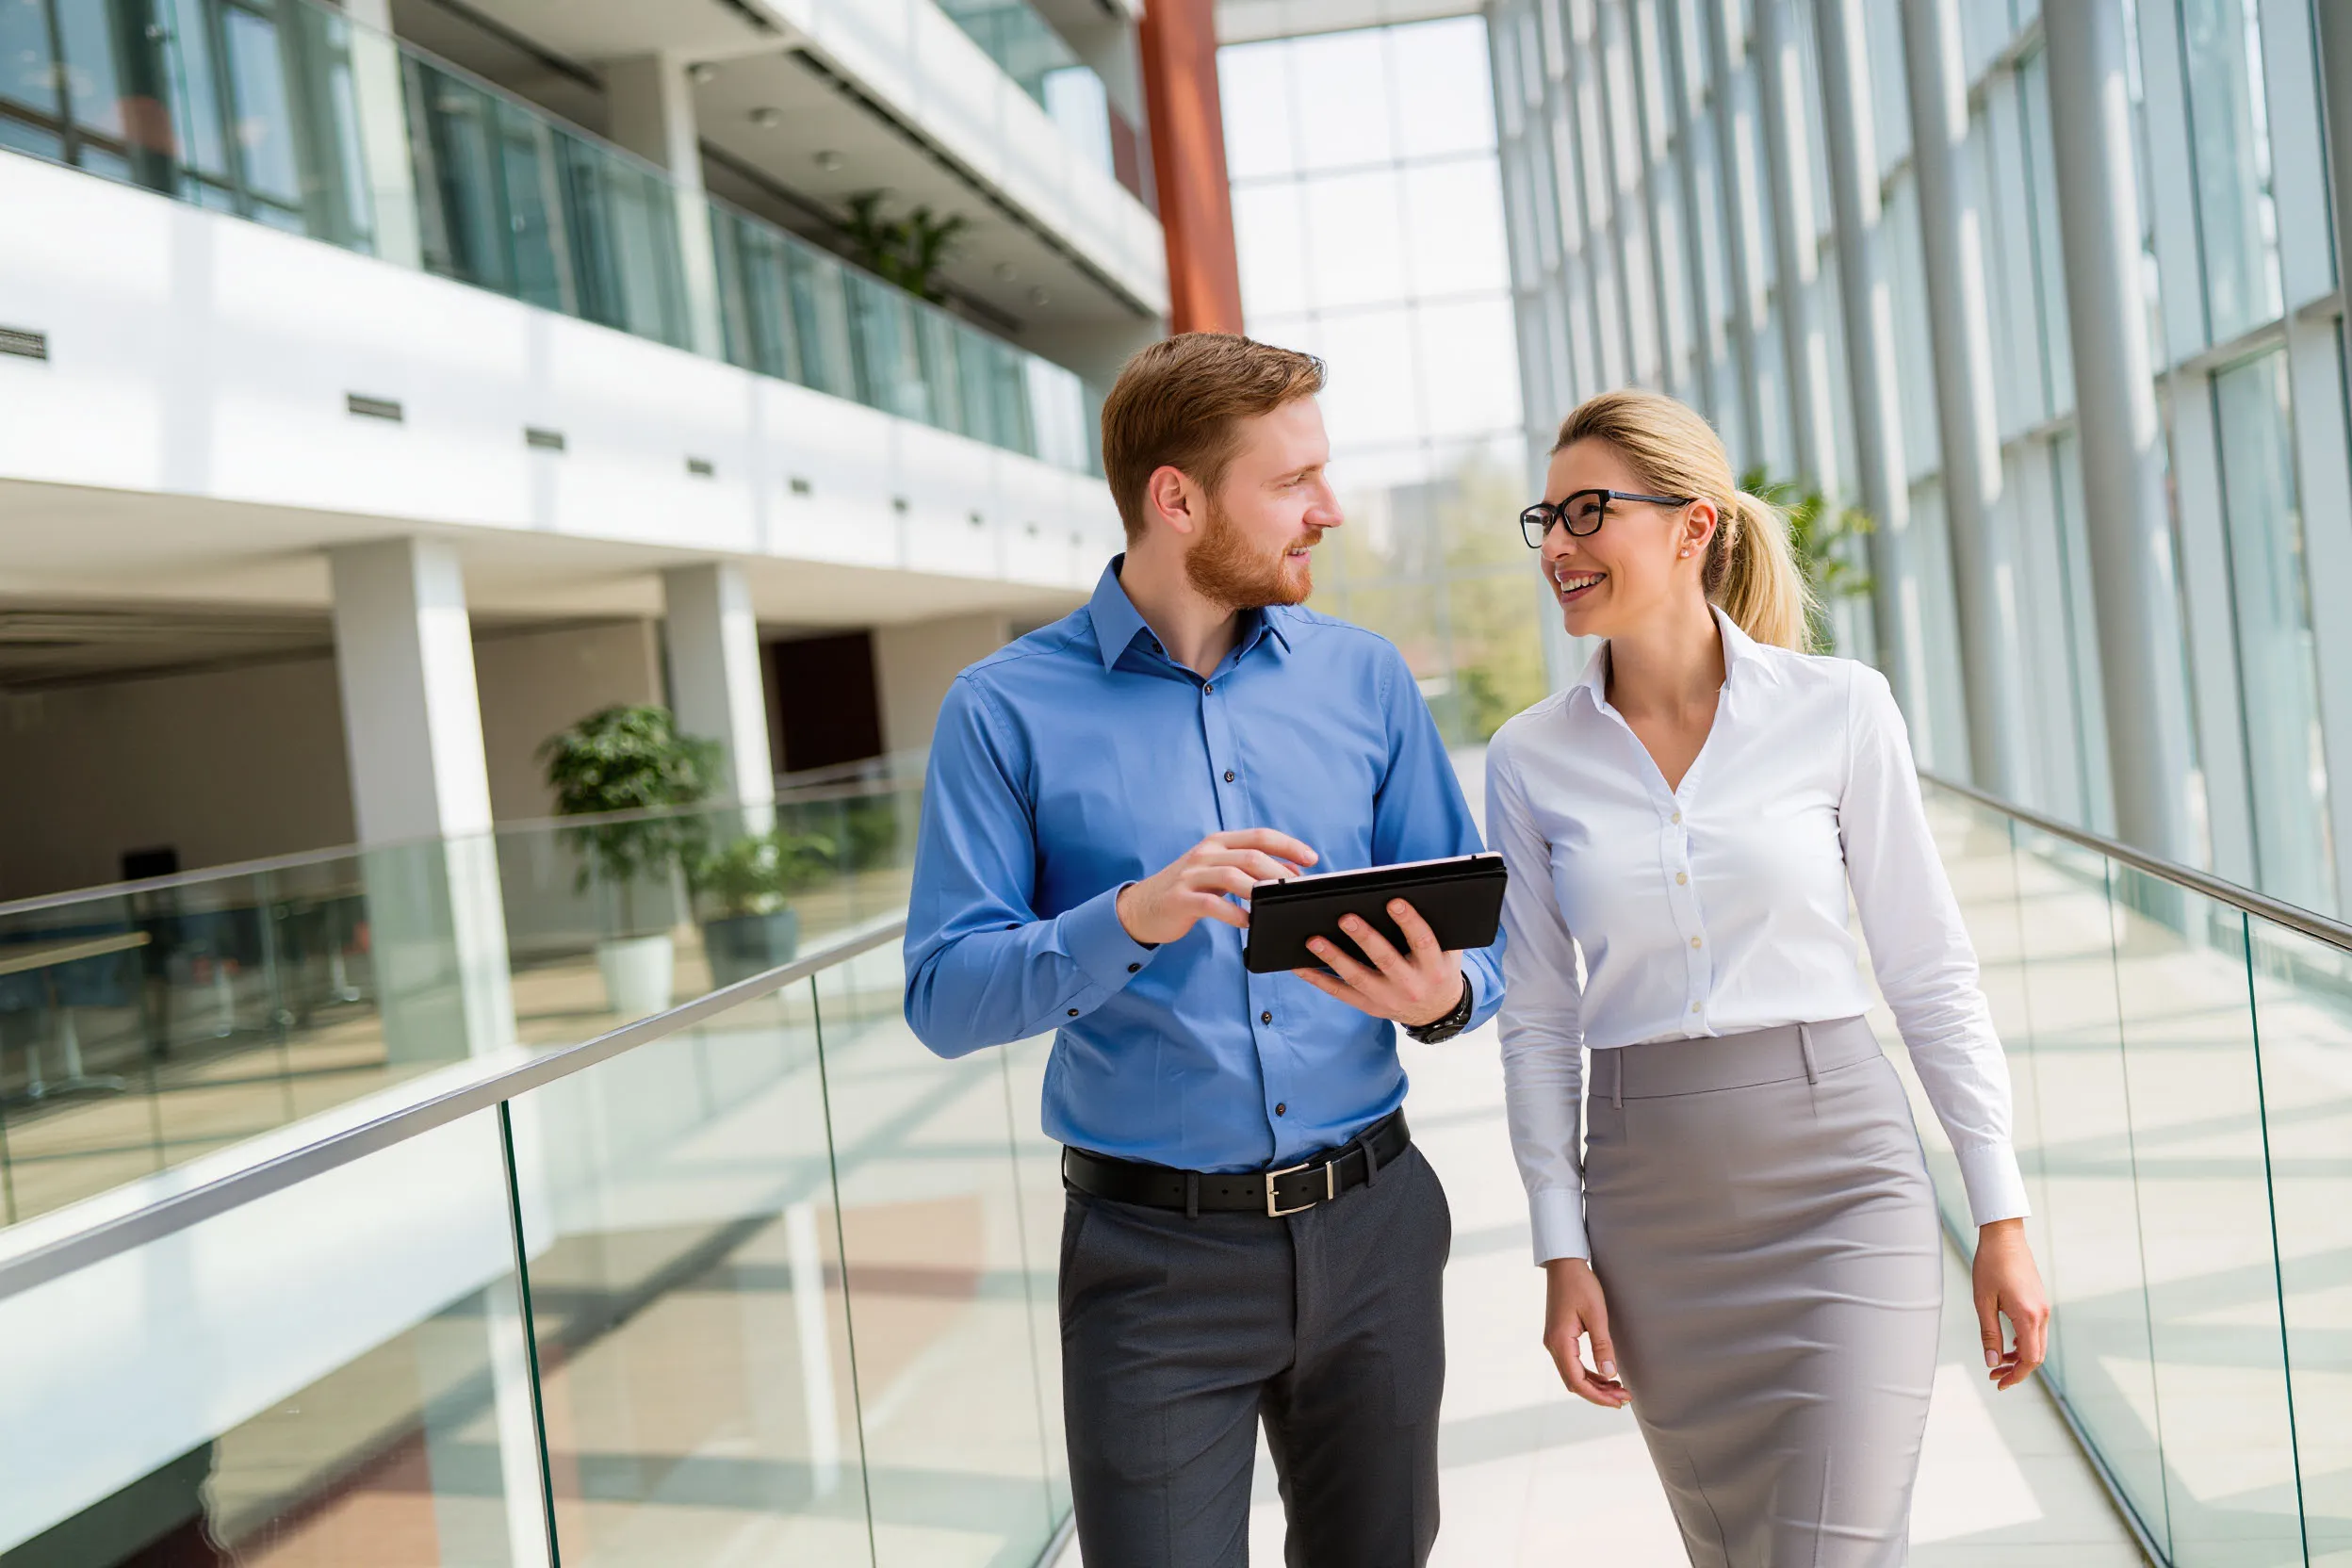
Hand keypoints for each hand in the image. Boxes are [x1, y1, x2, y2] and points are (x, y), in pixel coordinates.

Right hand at [1115, 830, 1317, 946]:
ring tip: (1276, 906)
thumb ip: (1248, 869)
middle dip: (1280, 873)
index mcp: (1218, 842)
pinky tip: (1247, 923)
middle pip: (1251, 856)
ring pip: (1233, 876)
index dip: (1289, 845)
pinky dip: (1234, 914)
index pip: (1260, 836)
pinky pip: (1212, 904)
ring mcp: (1191, 875)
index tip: (1312, 859)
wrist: (1141, 907)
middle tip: (1299, 890)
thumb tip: (1291, 874)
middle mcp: (1206, 853)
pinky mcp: (1181, 898)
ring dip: (1260, 892)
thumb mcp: (1216, 871)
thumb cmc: (1188, 890)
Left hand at [1290, 898, 1464, 1027]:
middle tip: (1346, 917)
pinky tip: (1300, 965)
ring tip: (1314, 940)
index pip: (1423, 941)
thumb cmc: (1437, 968)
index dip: (1409, 921)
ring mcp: (1388, 998)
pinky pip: (1339, 992)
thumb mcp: (1447, 951)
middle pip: (1385, 960)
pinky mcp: (1369, 1006)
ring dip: (1334, 957)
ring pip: (1357, 977)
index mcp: (1434, 967)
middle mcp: (1411, 985)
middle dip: (1365, 938)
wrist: (1437, 1011)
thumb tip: (1412, 890)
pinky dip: (1318, 979)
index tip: (1393, 902)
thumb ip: (1435, 927)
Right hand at [1542, 1257, 1628, 1407]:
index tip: (1619, 1401)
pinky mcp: (1559, 1336)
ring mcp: (1554, 1341)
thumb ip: (1603, 1347)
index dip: (1598, 1396)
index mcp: (1560, 1341)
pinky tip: (1604, 1374)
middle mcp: (1553, 1345)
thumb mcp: (1596, 1315)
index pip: (1577, 1381)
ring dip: (1594, 1384)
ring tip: (1618, 1389)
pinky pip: (1572, 1363)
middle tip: (1624, 1398)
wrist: (1564, 1264)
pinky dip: (1588, 1373)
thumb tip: (1610, 1375)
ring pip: (1573, 1374)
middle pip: (1574, 1382)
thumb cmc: (1581, 1284)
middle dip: (1598, 1394)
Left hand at [1973, 1218, 2049, 1390]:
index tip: (1998, 1384)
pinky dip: (2023, 1343)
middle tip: (1994, 1377)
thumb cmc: (1990, 1265)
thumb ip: (1989, 1334)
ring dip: (2019, 1357)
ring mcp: (2043, 1308)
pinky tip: (2007, 1346)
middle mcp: (2041, 1315)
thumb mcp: (1983, 1301)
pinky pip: (2036, 1331)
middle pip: (2036, 1355)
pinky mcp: (2039, 1302)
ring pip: (2037, 1344)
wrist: (2005, 1236)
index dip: (2015, 1376)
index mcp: (2028, 1316)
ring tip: (1996, 1363)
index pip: (2029, 1359)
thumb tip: (1991, 1363)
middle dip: (2016, 1370)